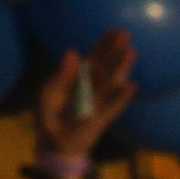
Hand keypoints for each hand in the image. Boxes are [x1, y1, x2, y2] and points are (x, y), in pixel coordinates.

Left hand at [35, 29, 136, 160]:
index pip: (94, 60)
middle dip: (115, 50)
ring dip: (121, 68)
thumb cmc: (50, 121)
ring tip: (131, 52)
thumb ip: (60, 75)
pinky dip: (122, 96)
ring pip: (112, 82)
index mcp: (79, 82)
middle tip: (126, 33)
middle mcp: (93, 90)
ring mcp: (100, 104)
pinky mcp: (102, 118)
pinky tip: (131, 85)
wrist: (55, 147)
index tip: (116, 31)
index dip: (104, 45)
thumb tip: (73, 52)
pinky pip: (114, 105)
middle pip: (106, 66)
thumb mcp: (48, 94)